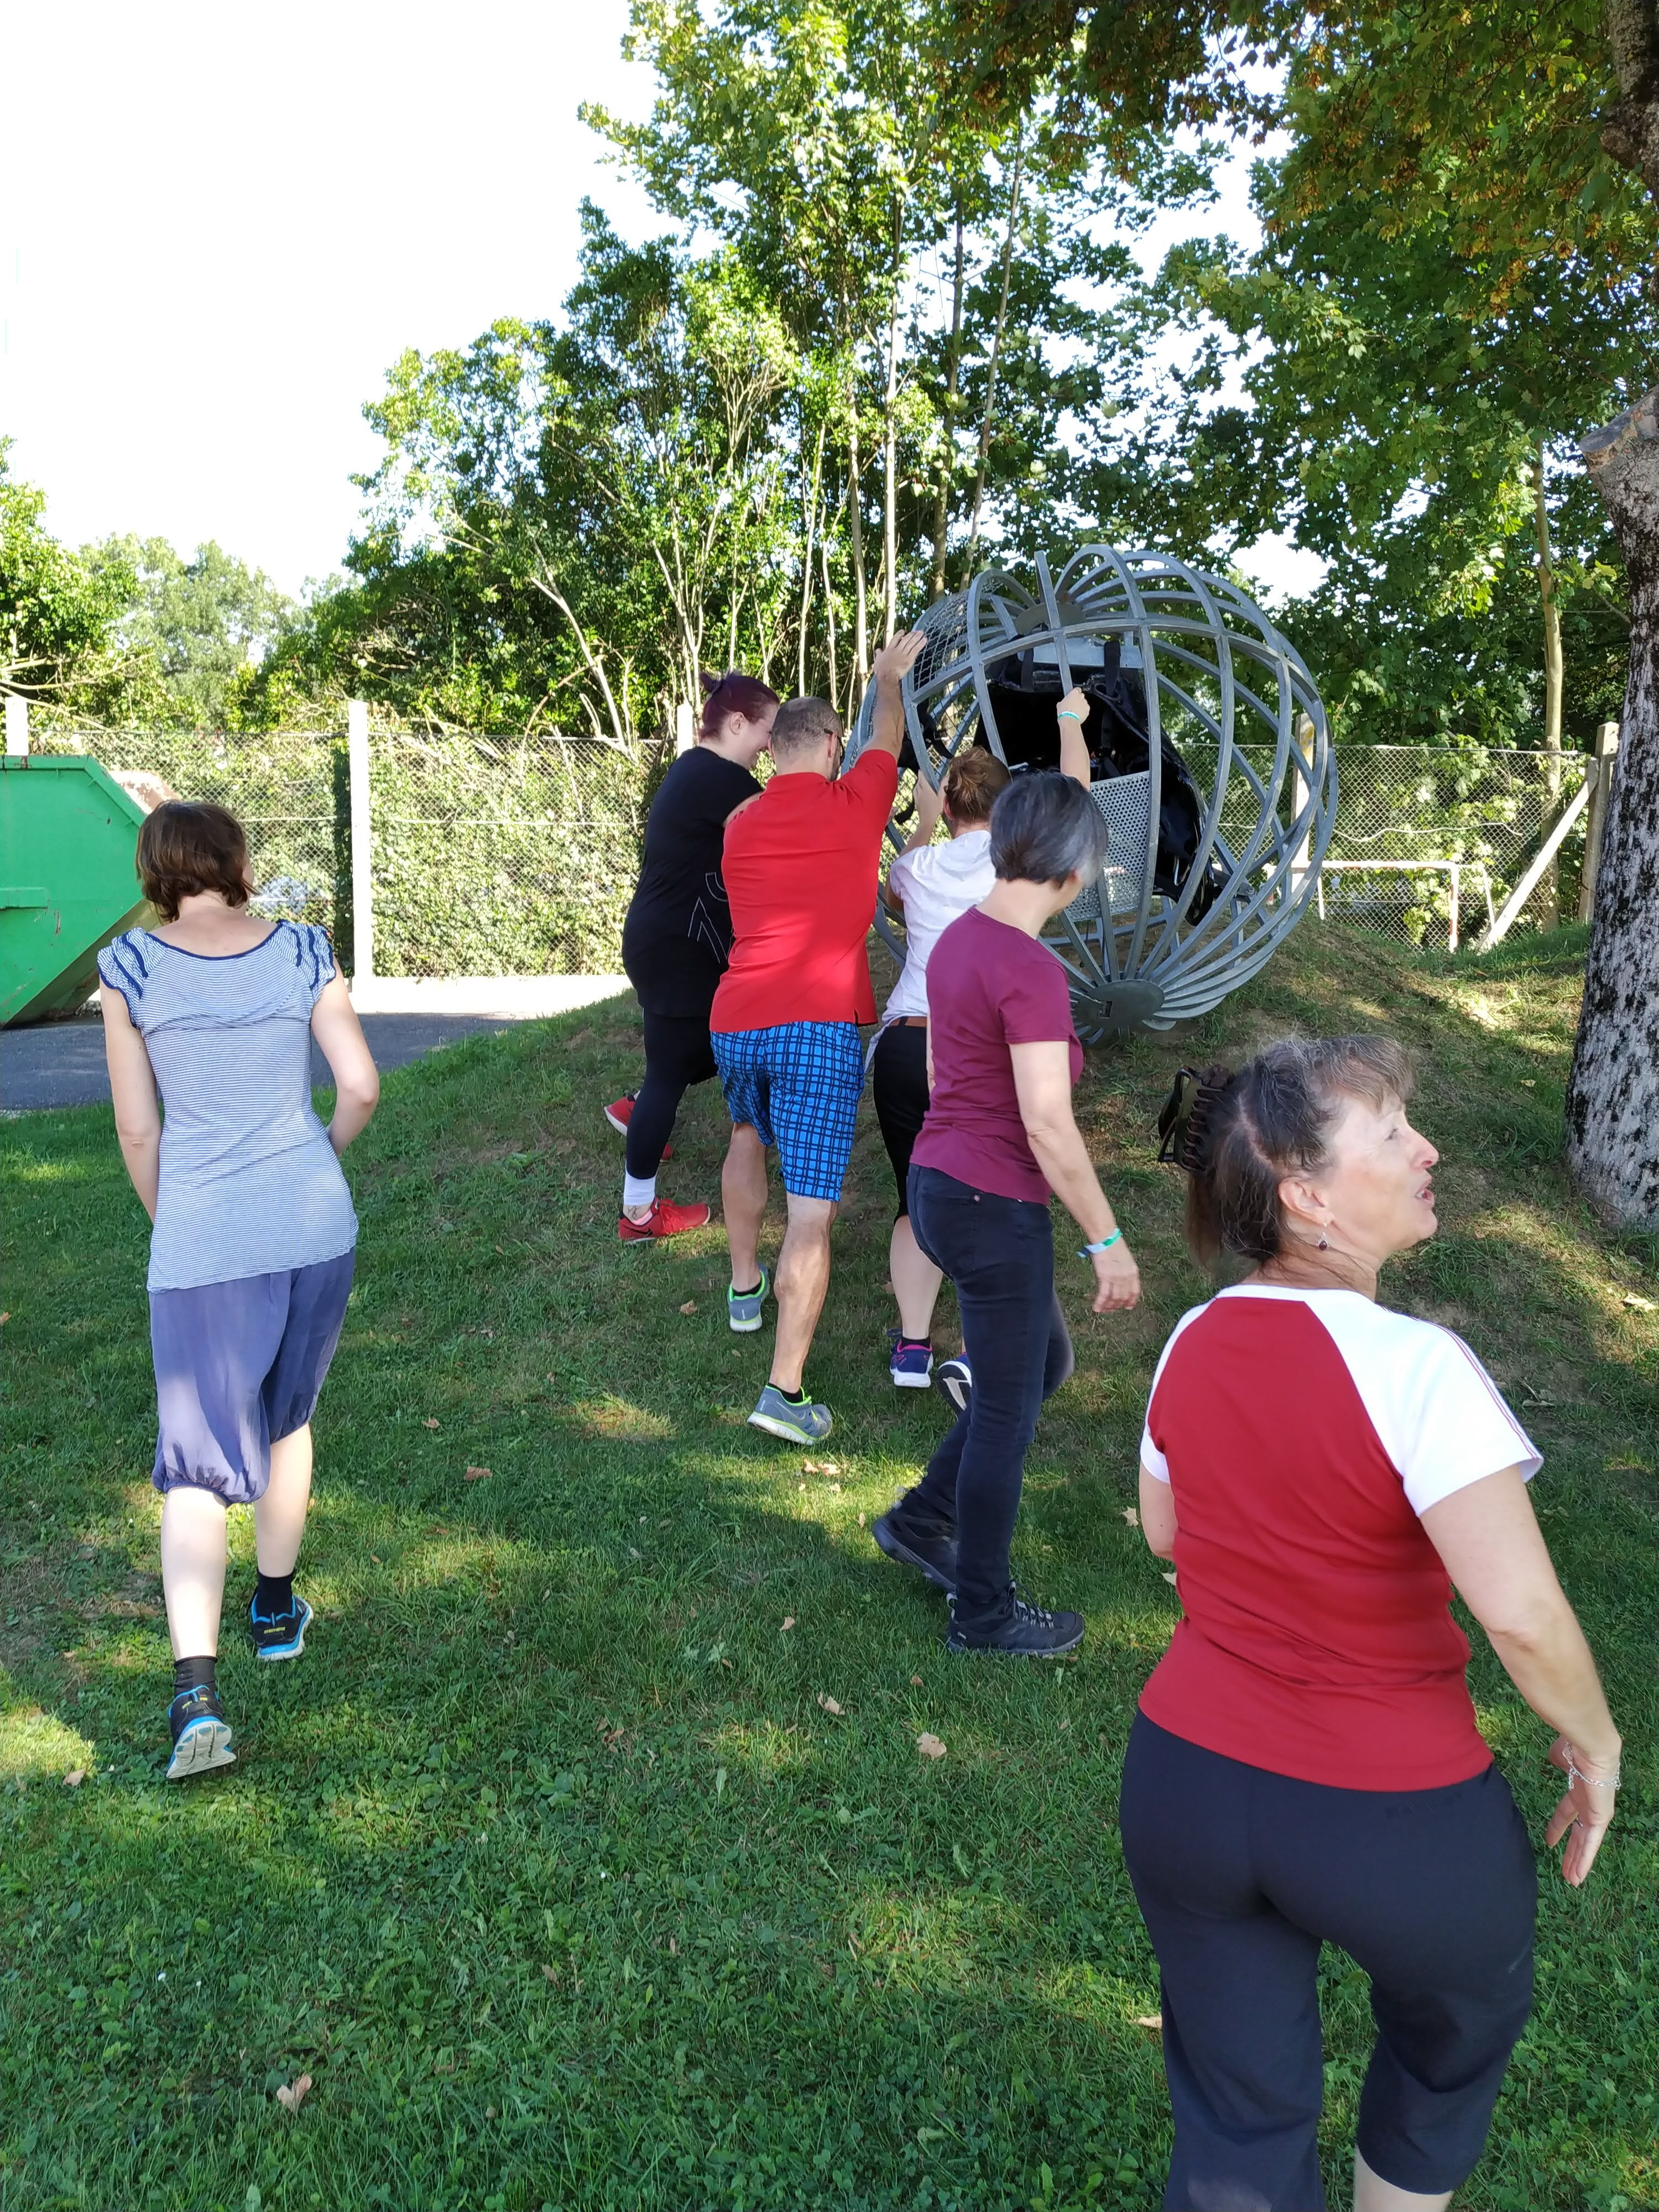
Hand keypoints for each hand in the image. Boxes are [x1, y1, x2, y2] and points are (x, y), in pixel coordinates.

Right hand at [872, 629, 926, 690]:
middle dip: (911, 635)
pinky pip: (916, 650)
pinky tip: (925, 640)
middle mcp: (897, 650)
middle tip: (916, 631)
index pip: (895, 639)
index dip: (899, 634)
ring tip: (921, 632)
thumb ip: (879, 654)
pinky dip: (921, 644)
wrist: (887, 675)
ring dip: (917, 637)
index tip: (903, 631)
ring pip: (911, 643)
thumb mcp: (878, 661)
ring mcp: (904, 654)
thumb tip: (877, 650)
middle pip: (905, 640)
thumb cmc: (881, 670)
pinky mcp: (909, 659)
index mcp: (889, 649)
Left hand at [913, 772, 944, 836]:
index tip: (921, 770)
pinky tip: (919, 792)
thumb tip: (946, 777)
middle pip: (918, 782)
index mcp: (926, 789)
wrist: (927, 820)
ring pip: (915, 787)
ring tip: (921, 783)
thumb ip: (943, 786)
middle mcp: (919, 792)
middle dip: (920, 778)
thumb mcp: (941, 797)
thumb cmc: (935, 809)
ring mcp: (916, 797)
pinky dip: (916, 790)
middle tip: (923, 776)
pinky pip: (915, 793)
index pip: (922, 778)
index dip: (921, 773)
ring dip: (918, 784)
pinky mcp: (915, 801)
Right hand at [1057, 686, 1090, 728]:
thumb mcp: (1060, 705)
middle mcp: (1081, 697)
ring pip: (1084, 703)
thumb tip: (1062, 703)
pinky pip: (1086, 709)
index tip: (1072, 696)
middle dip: (1078, 699)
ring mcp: (1085, 703)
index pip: (1077, 689)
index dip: (1075, 693)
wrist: (1069, 721)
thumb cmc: (1064, 712)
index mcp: (1074, 693)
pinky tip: (1078, 715)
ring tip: (1074, 711)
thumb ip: (1063, 701)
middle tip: (1072, 705)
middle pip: (1081, 696)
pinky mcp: (1087, 710)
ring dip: (1080, 706)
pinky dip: (1083, 711)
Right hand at [1090, 1239, 1139, 1312]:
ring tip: (1104, 1309)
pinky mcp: (1105, 1278)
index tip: (1127, 1307)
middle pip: (1124, 1297)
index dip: (1131, 1301)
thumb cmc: (1114, 1246)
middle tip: (1112, 1309)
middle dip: (1118, 1305)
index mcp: (1134, 1272)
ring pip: (1114, 1299)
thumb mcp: (1127, 1259)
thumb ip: (1126, 1271)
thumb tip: (1121, 1281)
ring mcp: (1116, 1278)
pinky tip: (1097, 1309)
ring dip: (1109, 1306)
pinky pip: (1104, 1295)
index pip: (1135, 1292)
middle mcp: (1127, 1277)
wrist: (1106, 1238)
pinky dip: (1100, 1304)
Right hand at [1543, 1734, 1619, 1885]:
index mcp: (1580, 1791)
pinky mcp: (1600, 1819)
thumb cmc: (1575, 1747)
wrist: (1592, 1747)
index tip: (1550, 1841)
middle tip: (1566, 1871)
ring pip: (1586, 1844)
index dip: (1559, 1828)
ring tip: (1572, 1881)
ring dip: (1578, 1863)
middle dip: (1572, 1853)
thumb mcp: (1561, 1756)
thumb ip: (1560, 1762)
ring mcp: (1597, 1813)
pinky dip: (1584, 1860)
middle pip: (1579, 1836)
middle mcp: (1589, 1805)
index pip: (1568, 1814)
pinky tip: (1578, 1875)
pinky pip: (1591, 1844)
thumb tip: (1557, 1762)